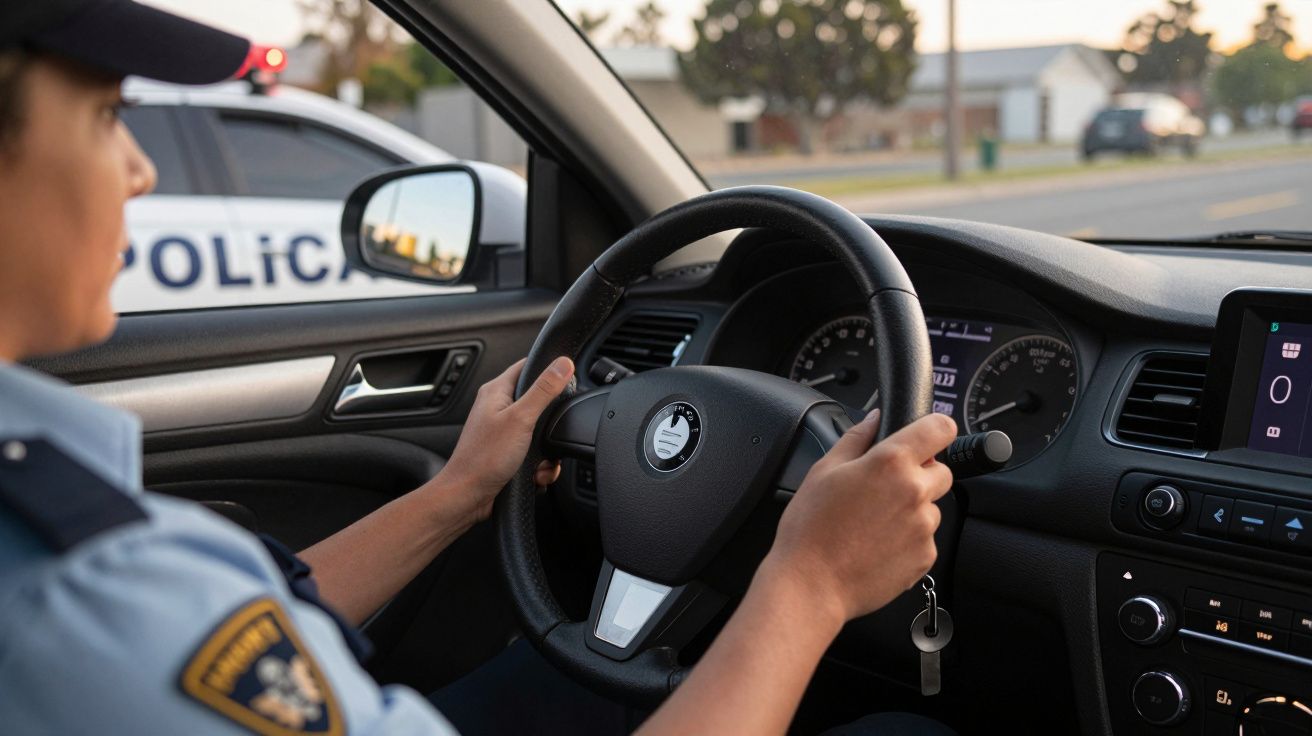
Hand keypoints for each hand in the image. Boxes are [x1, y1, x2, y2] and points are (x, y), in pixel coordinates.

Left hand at [435, 356, 574, 523]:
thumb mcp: (521, 419)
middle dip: (552, 423)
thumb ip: (544, 390)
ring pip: (542, 432)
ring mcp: (504, 432)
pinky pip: (535, 452)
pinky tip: (534, 473)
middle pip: (540, 402)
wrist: (468, 497)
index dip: (550, 370)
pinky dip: (540, 465)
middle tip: (549, 433)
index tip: (568, 381)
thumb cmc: (484, 459)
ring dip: (547, 450)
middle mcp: (499, 408)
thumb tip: (563, 363)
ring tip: (539, 461)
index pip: (528, 366)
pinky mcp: (509, 452)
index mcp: (497, 391)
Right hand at [761, 410, 956, 624]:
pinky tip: (877, 545)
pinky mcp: (925, 557)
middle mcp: (915, 492)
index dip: (933, 430)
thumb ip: (856, 438)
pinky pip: (925, 539)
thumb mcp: (823, 470)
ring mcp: (924, 527)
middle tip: (884, 489)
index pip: (940, 429)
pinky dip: (908, 539)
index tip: (924, 437)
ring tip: (873, 524)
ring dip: (912, 510)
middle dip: (919, 474)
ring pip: (931, 507)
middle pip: (941, 471)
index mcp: (891, 462)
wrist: (811, 584)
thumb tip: (875, 420)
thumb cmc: (810, 528)